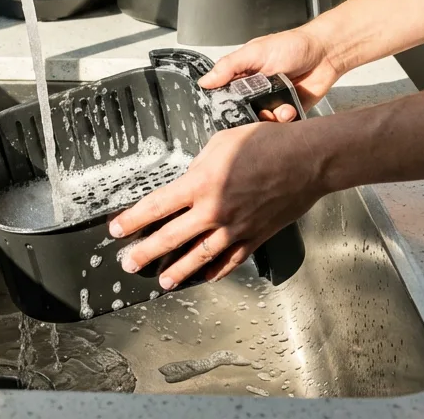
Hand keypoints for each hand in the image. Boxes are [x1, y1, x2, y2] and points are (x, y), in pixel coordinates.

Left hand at [108, 120, 329, 288]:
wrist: (307, 159)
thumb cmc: (266, 143)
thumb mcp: (221, 142)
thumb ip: (200, 165)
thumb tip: (189, 178)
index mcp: (200, 183)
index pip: (156, 206)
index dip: (132, 220)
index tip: (116, 230)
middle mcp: (213, 211)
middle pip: (170, 237)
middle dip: (145, 252)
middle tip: (129, 263)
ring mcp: (235, 228)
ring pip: (199, 256)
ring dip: (178, 271)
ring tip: (163, 281)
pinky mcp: (255, 236)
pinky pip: (231, 260)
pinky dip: (216, 271)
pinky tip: (205, 277)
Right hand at [199, 26, 343, 121]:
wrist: (326, 53)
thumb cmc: (293, 46)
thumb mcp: (255, 51)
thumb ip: (229, 66)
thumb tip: (205, 81)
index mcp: (244, 75)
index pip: (224, 95)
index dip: (223, 104)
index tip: (226, 109)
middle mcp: (256, 91)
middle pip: (241, 113)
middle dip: (247, 117)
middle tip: (254, 111)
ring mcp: (272, 102)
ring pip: (260, 122)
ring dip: (268, 119)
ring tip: (277, 109)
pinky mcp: (288, 112)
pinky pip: (280, 126)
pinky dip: (283, 121)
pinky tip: (288, 109)